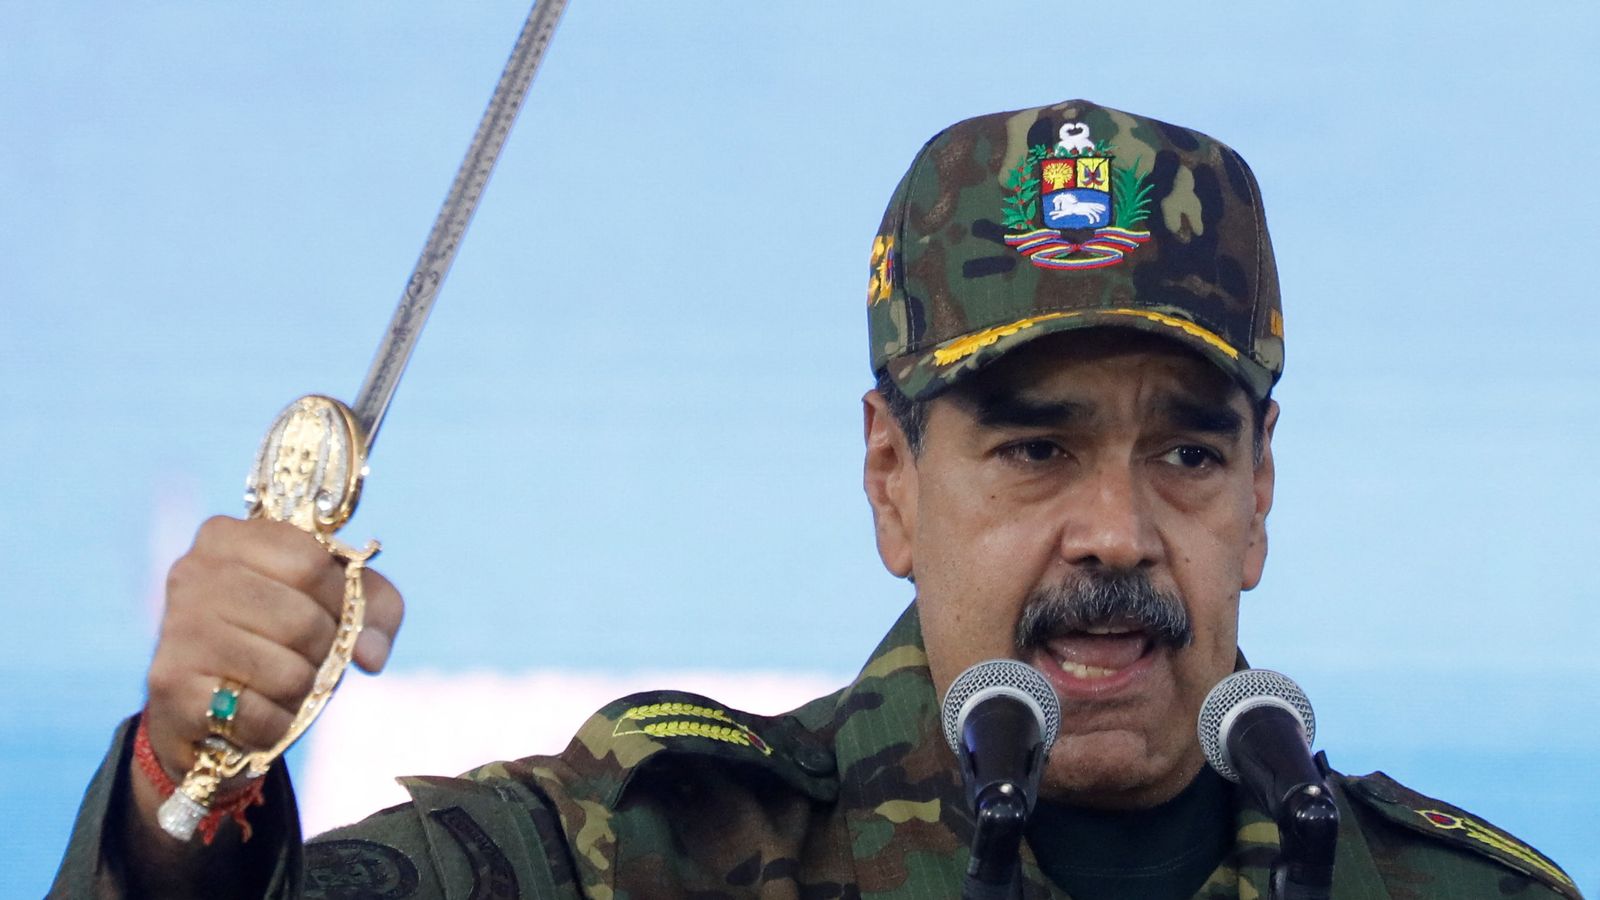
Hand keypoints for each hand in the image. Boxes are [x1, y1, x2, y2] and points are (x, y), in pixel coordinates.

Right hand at [141, 515, 404, 793]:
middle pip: (303, 620)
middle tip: (305, 657)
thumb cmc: (275, 641)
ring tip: (277, 685)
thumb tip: (371, 653)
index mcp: (228, 537)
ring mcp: (178, 628)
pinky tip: (254, 712)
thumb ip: (375, 607)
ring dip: (300, 691)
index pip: (312, 561)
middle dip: (323, 651)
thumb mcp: (332, 606)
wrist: (198, 711)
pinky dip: (274, 724)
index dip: (340, 598)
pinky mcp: (171, 685)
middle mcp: (193, 573)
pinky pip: (260, 714)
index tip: (333, 613)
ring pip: (287, 672)